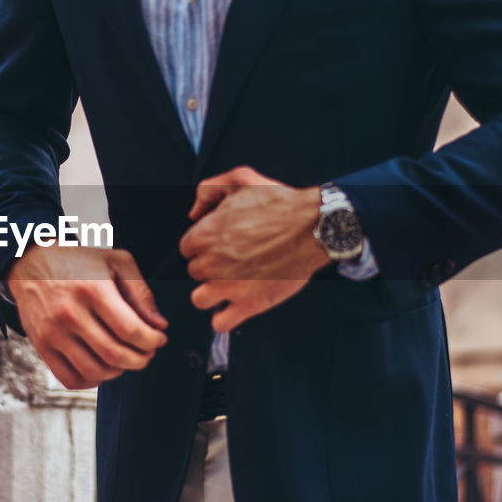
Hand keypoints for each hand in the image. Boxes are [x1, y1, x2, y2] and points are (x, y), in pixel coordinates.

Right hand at [6, 246, 168, 389]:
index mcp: (92, 289)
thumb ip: (141, 292)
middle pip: (114, 354)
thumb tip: (159, 326)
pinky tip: (102, 367)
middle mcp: (69, 313)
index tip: (159, 338)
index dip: (152, 341)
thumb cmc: (80, 262)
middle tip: (147, 353)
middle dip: (140, 359)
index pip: (130, 329)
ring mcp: (52, 332)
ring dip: (118, 371)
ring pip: (94, 371)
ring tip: (126, 358)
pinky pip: (70, 379)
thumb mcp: (116, 262)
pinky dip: (91, 381)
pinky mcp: (41, 346)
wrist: (32, 263)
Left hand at [179, 166, 330, 331]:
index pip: (187, 248)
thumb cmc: (280, 202)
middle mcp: (212, 263)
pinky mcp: (249, 305)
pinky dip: (225, 317)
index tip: (221, 244)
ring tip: (232, 284)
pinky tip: (236, 305)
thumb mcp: (241, 178)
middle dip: (211, 266)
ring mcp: (229, 287)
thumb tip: (194, 213)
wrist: (314, 226)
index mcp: (205, 235)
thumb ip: (208, 189)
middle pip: (195, 272)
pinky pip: (220, 323)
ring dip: (213, 292)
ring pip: (201, 298)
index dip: (205, 245)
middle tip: (234, 260)